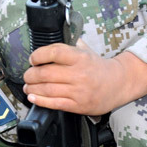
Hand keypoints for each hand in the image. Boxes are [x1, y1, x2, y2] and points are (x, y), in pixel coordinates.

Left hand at [22, 42, 146, 115]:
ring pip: (47, 89)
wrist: (119, 83)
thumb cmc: (98, 67)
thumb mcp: (86, 50)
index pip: (54, 52)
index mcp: (80, 57)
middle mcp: (79, 73)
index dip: (38, 55)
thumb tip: (48, 40)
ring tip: (28, 86)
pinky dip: (40, 100)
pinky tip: (33, 97)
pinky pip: (54, 103)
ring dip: (32, 88)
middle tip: (27, 75)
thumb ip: (68, 44)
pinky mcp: (78, 105)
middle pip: (45, 73)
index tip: (33, 59)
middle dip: (30, 75)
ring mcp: (78, 90)